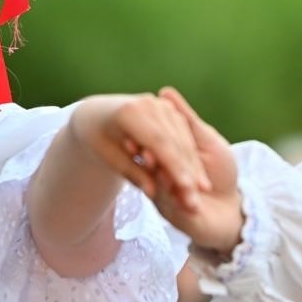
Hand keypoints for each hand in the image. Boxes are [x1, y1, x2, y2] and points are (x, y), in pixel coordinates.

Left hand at [69, 92, 211, 208]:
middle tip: (196, 197)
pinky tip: (200, 176)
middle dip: (187, 169)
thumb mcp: (109, 158)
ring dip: (195, 164)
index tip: (186, 188)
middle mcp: (148, 104)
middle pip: (175, 141)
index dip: (174, 166)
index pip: (159, 144)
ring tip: (203, 190)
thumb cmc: (99, 139)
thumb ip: (132, 173)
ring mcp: (161, 104)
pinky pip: (185, 134)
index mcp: (130, 113)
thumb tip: (152, 193)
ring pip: (184, 138)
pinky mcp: (169, 109)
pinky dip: (192, 155)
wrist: (97, 114)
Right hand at [153, 87, 244, 253]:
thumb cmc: (222, 172)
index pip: (158, 135)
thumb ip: (186, 120)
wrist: (231, 210)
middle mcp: (162, 169)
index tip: (144, 116)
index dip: (150, 128)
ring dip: (151, 166)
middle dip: (147, 148)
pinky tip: (159, 179)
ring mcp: (162, 188)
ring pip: (152, 175)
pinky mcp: (166, 208)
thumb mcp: (207, 140)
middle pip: (151, 155)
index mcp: (170, 151)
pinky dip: (161, 186)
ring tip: (147, 157)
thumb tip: (165, 92)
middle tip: (134, 139)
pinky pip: (160, 194)